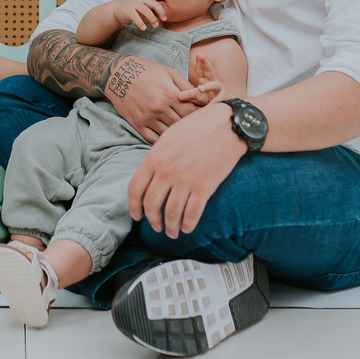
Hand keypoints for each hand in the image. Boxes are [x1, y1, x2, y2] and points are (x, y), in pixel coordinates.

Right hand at [105, 56, 196, 142]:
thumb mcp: (169, 73)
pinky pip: (154, 138)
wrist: (118, 74)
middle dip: (189, 125)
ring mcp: (148, 118)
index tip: (201, 116)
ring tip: (181, 131)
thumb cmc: (146, 71)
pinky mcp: (138, 124)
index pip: (191, 113)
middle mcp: (160, 108)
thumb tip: (201, 100)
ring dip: (176, 132)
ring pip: (169, 133)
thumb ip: (186, 87)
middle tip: (193, 125)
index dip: (199, 115)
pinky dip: (162, 139)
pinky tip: (166, 135)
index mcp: (170, 95)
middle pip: (182, 124)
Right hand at [113, 0, 165, 29]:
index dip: (161, 10)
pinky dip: (141, 23)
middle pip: (153, 4)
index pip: (155, 2)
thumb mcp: (141, 11)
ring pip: (146, 10)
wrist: (116, 10)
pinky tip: (144, 28)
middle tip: (163, 20)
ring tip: (155, 25)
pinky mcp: (128, 11)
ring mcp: (133, 4)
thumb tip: (157, 20)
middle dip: (160, 11)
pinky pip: (136, 17)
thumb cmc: (131, 10)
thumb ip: (149, 14)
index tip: (164, 18)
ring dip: (152, 18)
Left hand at [128, 102, 246, 238]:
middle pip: (151, 205)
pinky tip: (187, 228)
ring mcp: (185, 181)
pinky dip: (188, 225)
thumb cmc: (197, 127)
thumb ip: (156, 157)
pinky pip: (192, 214)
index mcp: (154, 158)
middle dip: (152, 220)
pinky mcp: (204, 187)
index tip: (137, 215)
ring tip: (171, 232)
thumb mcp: (168, 137)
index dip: (133, 206)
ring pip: (171, 214)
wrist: (226, 125)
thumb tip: (150, 176)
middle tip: (155, 226)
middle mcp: (167, 172)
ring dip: (170, 227)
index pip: (135, 188)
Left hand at [182, 54, 225, 106]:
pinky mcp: (222, 100)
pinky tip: (212, 104)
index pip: (202, 70)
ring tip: (200, 89)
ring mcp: (219, 91)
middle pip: (210, 71)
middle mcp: (213, 83)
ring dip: (207, 87)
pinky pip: (217, 101)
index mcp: (206, 80)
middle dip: (205, 64)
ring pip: (214, 86)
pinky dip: (214, 102)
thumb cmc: (211, 98)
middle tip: (200, 56)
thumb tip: (178, 96)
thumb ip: (189, 94)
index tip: (198, 54)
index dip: (200, 62)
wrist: (226, 105)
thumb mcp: (198, 95)